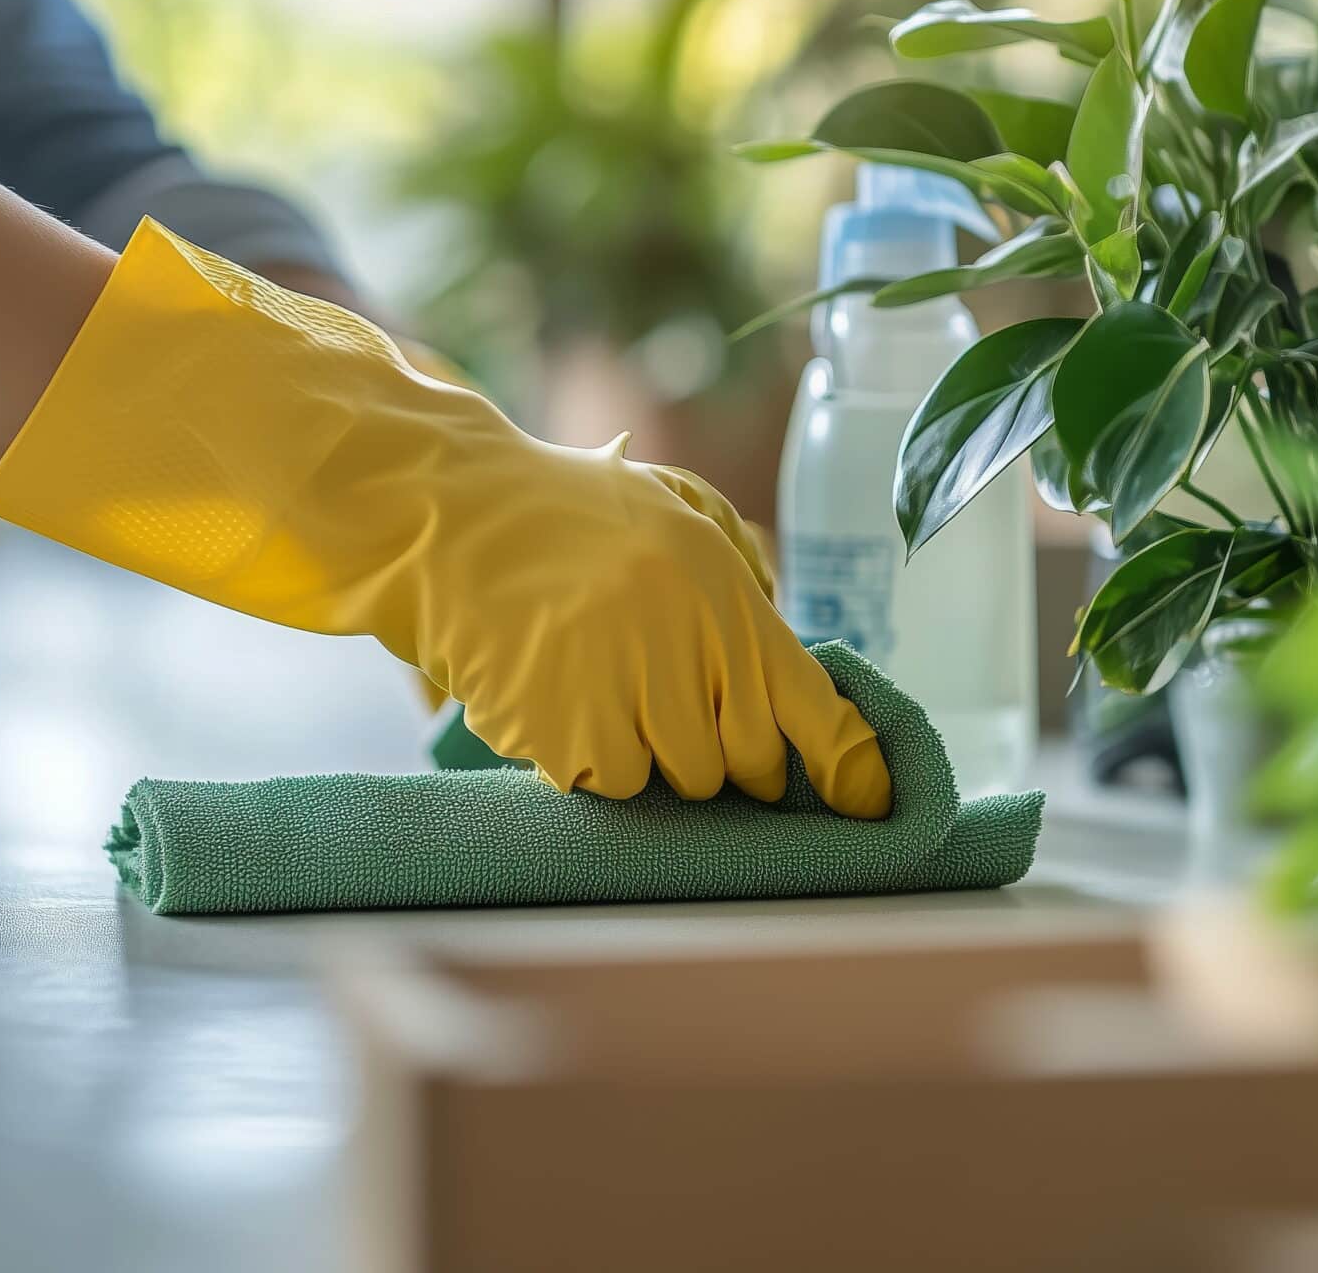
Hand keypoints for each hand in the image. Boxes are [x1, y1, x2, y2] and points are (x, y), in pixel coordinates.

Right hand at [0, 221, 889, 816]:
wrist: (443, 513)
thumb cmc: (569, 511)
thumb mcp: (678, 514)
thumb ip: (745, 585)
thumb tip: (807, 684)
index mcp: (720, 584)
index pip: (806, 705)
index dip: (847, 768)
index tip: (875, 806)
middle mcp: (679, 639)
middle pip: (741, 762)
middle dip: (725, 749)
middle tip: (682, 701)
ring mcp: (615, 689)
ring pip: (671, 782)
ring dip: (651, 751)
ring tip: (607, 680)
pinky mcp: (555, 731)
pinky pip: (604, 783)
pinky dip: (591, 756)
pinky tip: (562, 695)